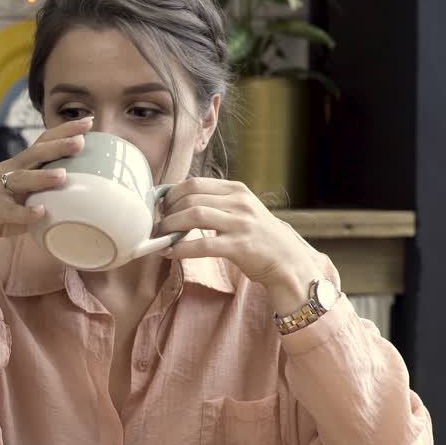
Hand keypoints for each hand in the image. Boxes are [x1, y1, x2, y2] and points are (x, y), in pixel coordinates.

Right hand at [0, 117, 91, 257]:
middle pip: (34, 154)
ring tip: (62, 175)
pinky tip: (40, 212)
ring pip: (21, 179)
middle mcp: (8, 171)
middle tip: (81, 141)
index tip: (88, 122)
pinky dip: (25, 212)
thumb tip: (84, 186)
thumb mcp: (26, 194)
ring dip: (42, 177)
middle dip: (57, 146)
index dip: (64, 131)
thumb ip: (47, 188)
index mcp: (19, 165)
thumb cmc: (3, 210)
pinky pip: (10, 211)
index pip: (43, 142)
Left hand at [156, 177, 324, 314]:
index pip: (194, 183)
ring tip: (161, 236)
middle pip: (190, 197)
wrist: (287, 261)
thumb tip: (176, 201)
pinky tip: (170, 252)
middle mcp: (239, 202)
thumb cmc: (257, 236)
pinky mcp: (239, 246)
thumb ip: (215, 202)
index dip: (171, 194)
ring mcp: (241, 223)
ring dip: (170, 227)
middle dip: (168, 211)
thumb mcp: (240, 209)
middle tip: (158, 224)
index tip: (161, 207)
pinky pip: (202, 244)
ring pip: (194, 216)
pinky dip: (181, 248)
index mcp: (237, 189)